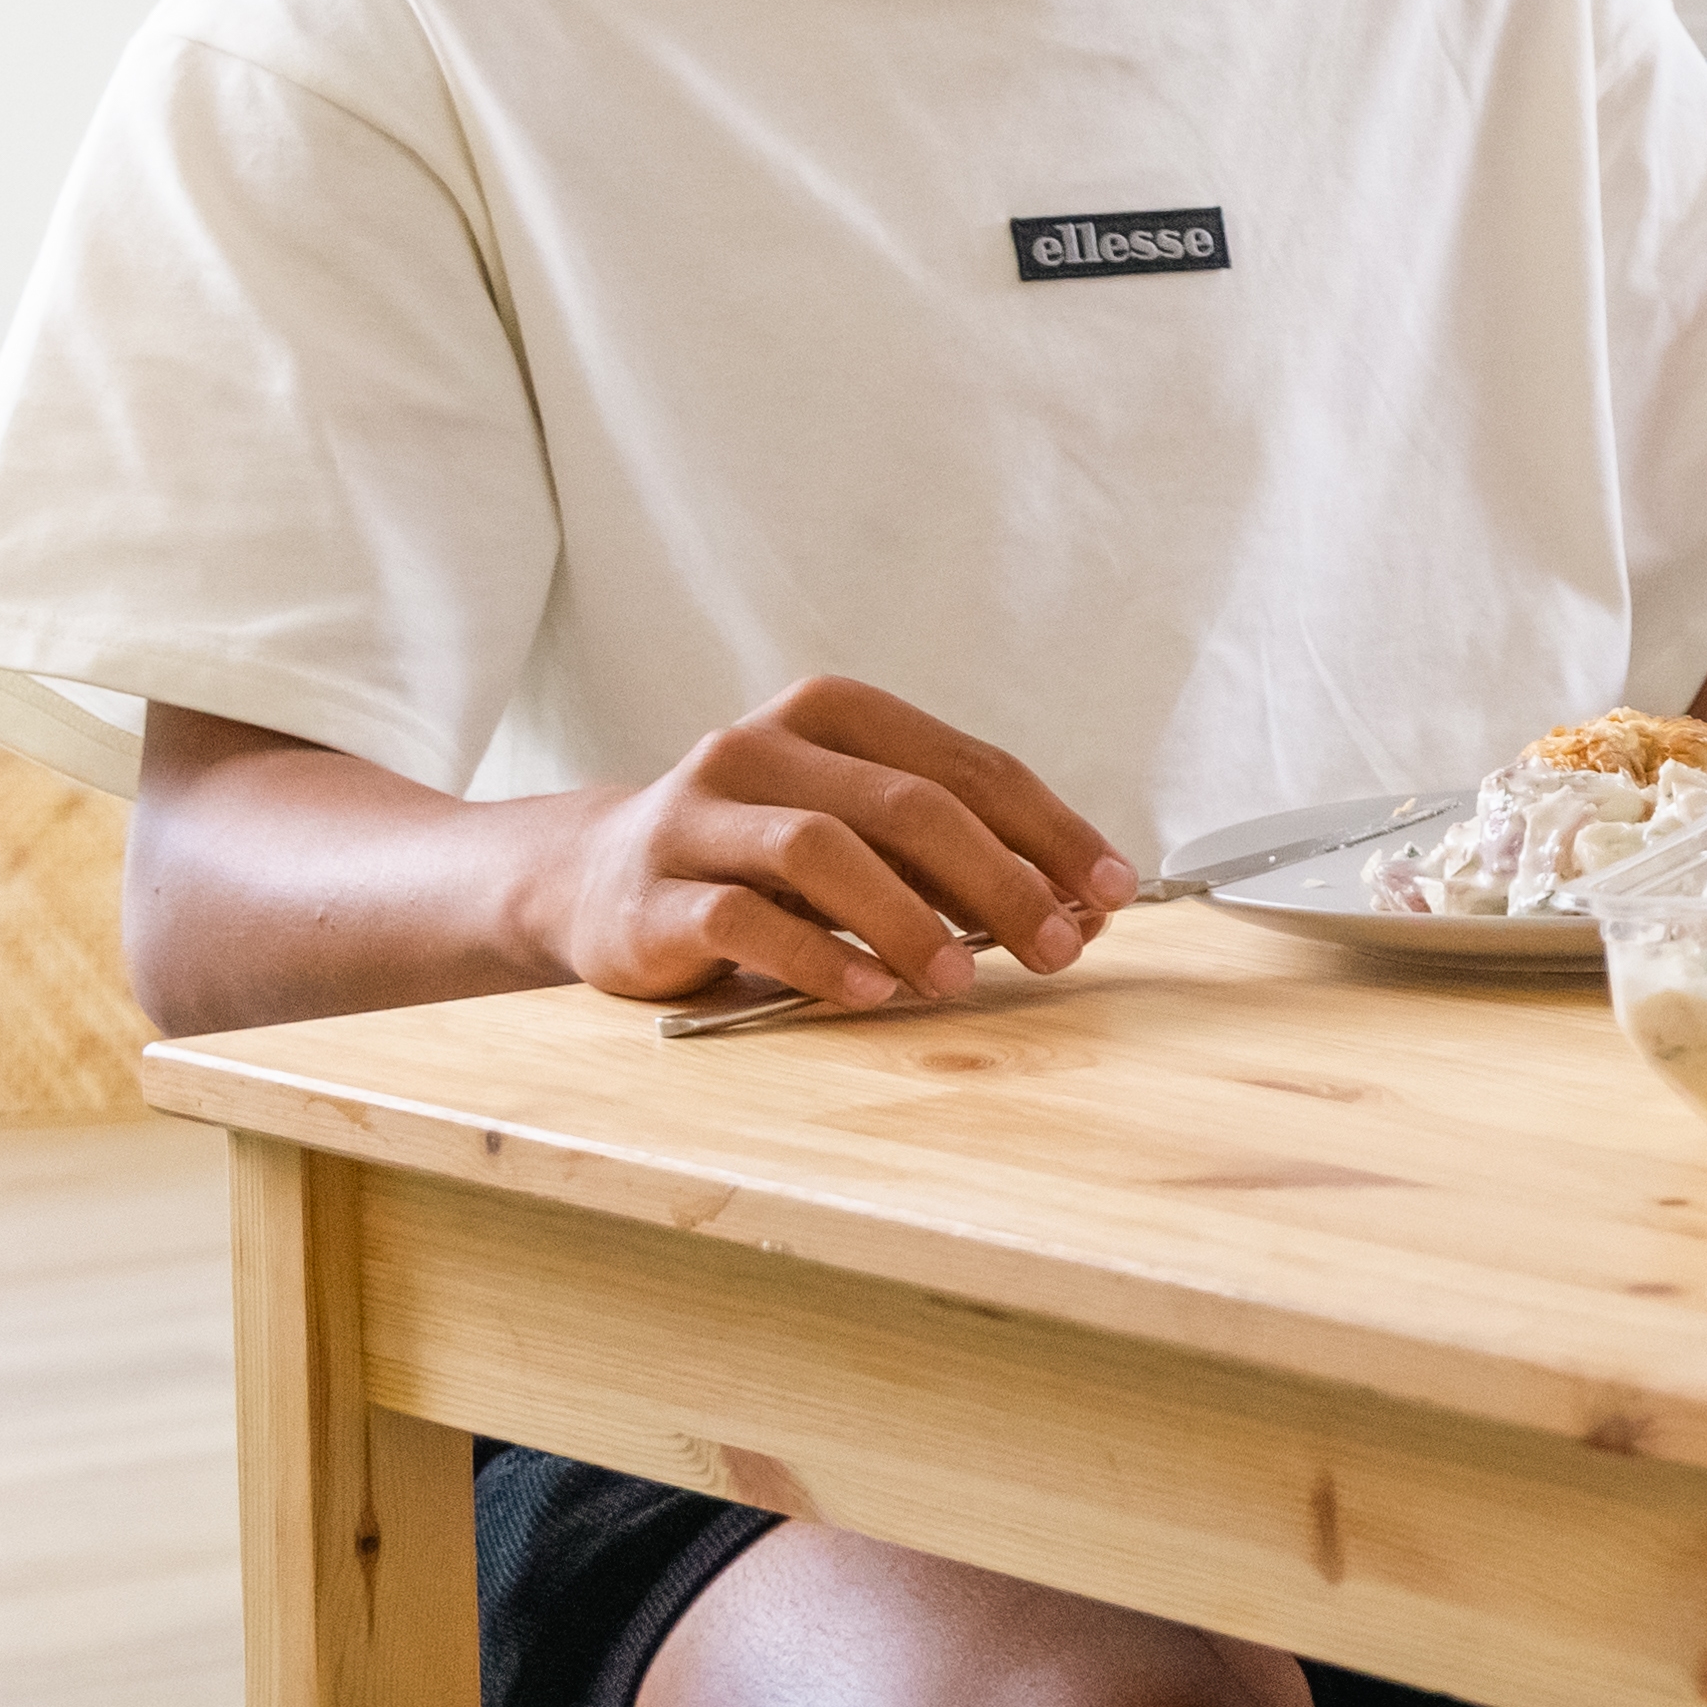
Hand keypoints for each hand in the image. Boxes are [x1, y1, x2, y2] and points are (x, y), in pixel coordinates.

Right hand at [520, 673, 1133, 1008]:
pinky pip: (743, 919)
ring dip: (908, 917)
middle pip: (906, 803)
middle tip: (1059, 945)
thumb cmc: (762, 861)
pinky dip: (818, 956)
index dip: (1051, 832)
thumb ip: (955, 860)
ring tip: (961, 978)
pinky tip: (869, 990)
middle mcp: (758, 748)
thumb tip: (1081, 908)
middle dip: (1000, 878)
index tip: (1113, 892)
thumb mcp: (863, 838)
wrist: (594, 882)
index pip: (969, 767)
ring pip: (822, 849)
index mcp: (833, 715)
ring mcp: (696, 816)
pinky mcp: (649, 894)